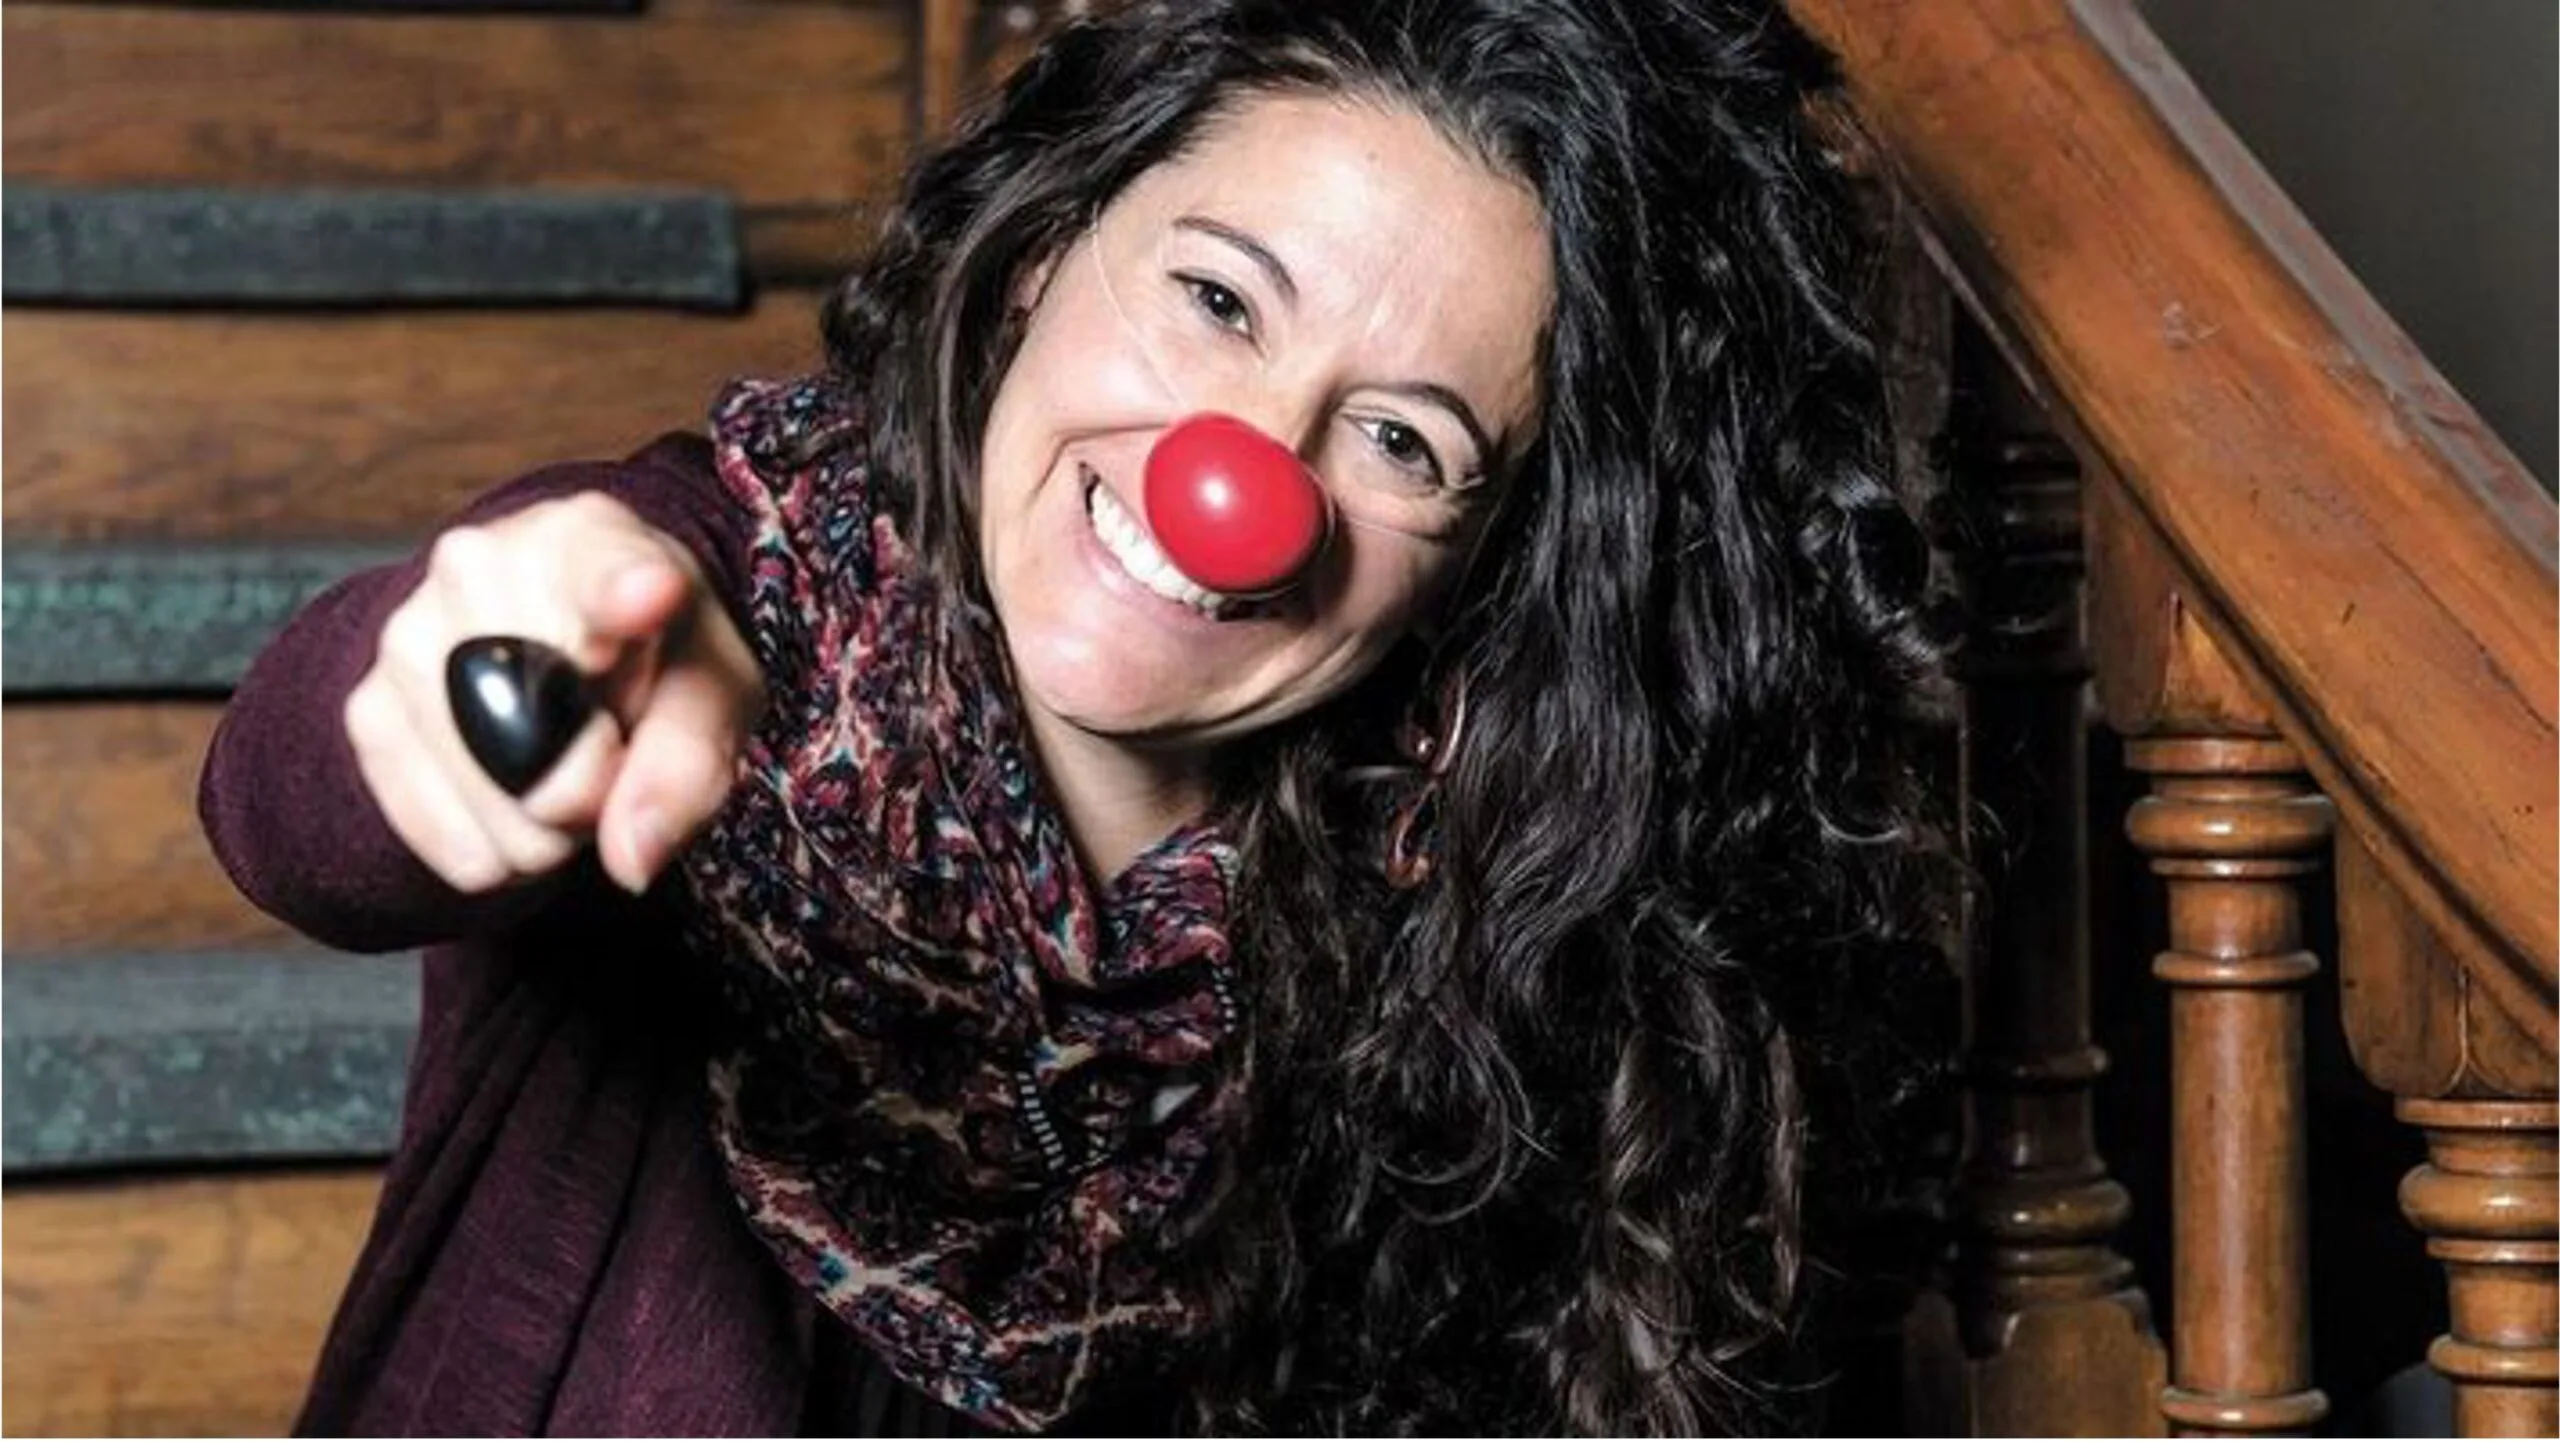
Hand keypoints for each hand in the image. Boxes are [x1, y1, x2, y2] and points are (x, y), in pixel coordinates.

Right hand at [344, 492, 762, 895]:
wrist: (567, 646)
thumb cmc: (656, 658)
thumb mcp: (713, 694)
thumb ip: (689, 764)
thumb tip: (631, 856)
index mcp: (587, 539)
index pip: (601, 569)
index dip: (622, 593)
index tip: (651, 594)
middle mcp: (477, 565)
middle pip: (545, 735)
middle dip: (594, 786)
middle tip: (614, 751)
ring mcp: (407, 634)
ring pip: (490, 802)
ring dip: (545, 829)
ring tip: (568, 770)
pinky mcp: (367, 709)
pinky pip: (440, 832)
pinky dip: (495, 852)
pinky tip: (517, 805)